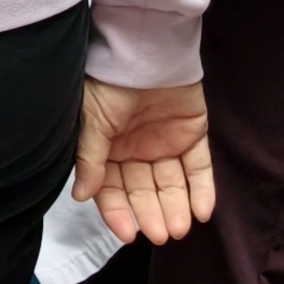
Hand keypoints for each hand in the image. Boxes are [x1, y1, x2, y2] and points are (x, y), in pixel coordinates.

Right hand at [73, 78, 214, 245]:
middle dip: (151, 213)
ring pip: (171, 183)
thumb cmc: (108, 81)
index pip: (112, 188)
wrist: (143, 48)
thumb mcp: (91, 121)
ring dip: (175, 206)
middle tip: (160, 235)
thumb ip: (90, 160)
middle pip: (143, 190)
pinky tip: (202, 211)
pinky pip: (198, 167)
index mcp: (107, 147)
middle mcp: (135, 149)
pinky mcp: (191, 134)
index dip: (119, 211)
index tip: (129, 234)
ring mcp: (164, 142)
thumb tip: (81, 196)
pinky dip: (202, 190)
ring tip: (180, 229)